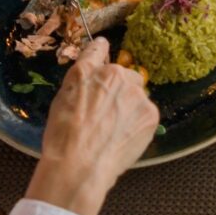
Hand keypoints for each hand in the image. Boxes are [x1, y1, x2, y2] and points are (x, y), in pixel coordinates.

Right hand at [24, 38, 160, 214]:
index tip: (100, 61)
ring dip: (128, 107)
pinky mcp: (151, 116)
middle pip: (124, 76)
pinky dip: (137, 123)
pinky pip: (145, 114)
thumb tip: (100, 49)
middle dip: (117, 90)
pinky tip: (122, 138)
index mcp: (93, 69)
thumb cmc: (64, 132)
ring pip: (137, 96)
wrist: (80, 165)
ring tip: (111, 131)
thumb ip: (84, 70)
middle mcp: (120, 77)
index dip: (99, 58)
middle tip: (103, 114)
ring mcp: (139, 96)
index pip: (99, 50)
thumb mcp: (64, 95)